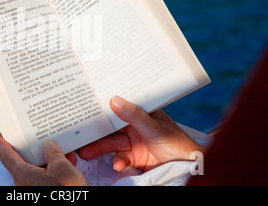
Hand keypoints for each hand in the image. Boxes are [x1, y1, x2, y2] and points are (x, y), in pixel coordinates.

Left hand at [0, 133, 87, 185]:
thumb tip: (48, 146)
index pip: (6, 157)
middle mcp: (24, 185)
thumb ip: (53, 154)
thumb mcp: (62, 168)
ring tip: (60, 150)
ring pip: (37, 170)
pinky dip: (53, 170)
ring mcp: (33, 191)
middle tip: (33, 137)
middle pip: (22, 162)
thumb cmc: (65, 192)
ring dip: (47, 159)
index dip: (1, 144)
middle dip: (31, 149)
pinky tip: (67, 163)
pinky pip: (45, 179)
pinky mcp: (43, 194)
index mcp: (23, 176)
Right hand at [78, 96, 205, 171]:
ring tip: (86, 153)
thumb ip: (133, 115)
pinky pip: (120, 158)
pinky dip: (117, 161)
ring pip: (111, 143)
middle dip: (95, 132)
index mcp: (140, 113)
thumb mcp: (153, 126)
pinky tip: (118, 165)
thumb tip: (114, 100)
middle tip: (79, 135)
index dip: (102, 108)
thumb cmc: (176, 141)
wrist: (188, 166)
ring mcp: (133, 142)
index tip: (85, 109)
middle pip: (110, 127)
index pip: (118, 108)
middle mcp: (134, 126)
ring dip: (99, 148)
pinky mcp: (134, 158)